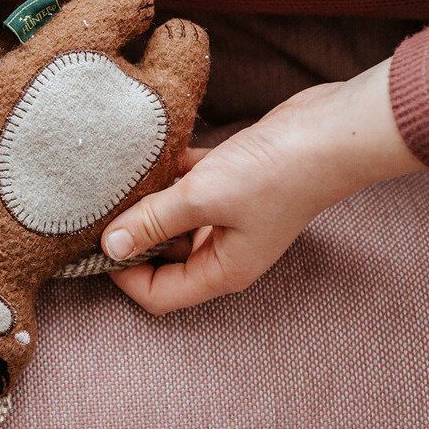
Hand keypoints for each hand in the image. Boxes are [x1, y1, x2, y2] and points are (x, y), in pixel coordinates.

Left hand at [100, 59, 424, 313]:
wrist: (331, 132)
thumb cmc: (274, 173)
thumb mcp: (200, 198)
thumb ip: (152, 222)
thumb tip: (109, 247)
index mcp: (222, 270)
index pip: (159, 296)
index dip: (124, 276)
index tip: (97, 244)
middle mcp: (224, 251)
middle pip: (162, 260)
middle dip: (131, 236)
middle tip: (101, 207)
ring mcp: (229, 219)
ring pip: (172, 220)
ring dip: (149, 201)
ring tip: (120, 178)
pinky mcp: (231, 186)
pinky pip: (188, 188)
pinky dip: (170, 174)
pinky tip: (152, 152)